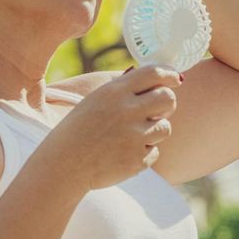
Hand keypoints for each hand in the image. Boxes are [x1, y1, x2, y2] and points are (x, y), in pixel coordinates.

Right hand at [42, 65, 181, 191]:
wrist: (63, 166)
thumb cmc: (78, 131)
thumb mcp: (95, 100)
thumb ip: (123, 89)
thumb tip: (156, 79)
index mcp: (114, 92)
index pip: (154, 72)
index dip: (169, 74)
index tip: (175, 79)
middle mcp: (127, 111)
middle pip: (168, 98)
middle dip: (167, 103)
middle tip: (157, 110)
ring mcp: (134, 136)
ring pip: (165, 127)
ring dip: (154, 130)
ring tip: (132, 136)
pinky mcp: (137, 159)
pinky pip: (155, 151)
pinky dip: (143, 153)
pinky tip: (123, 154)